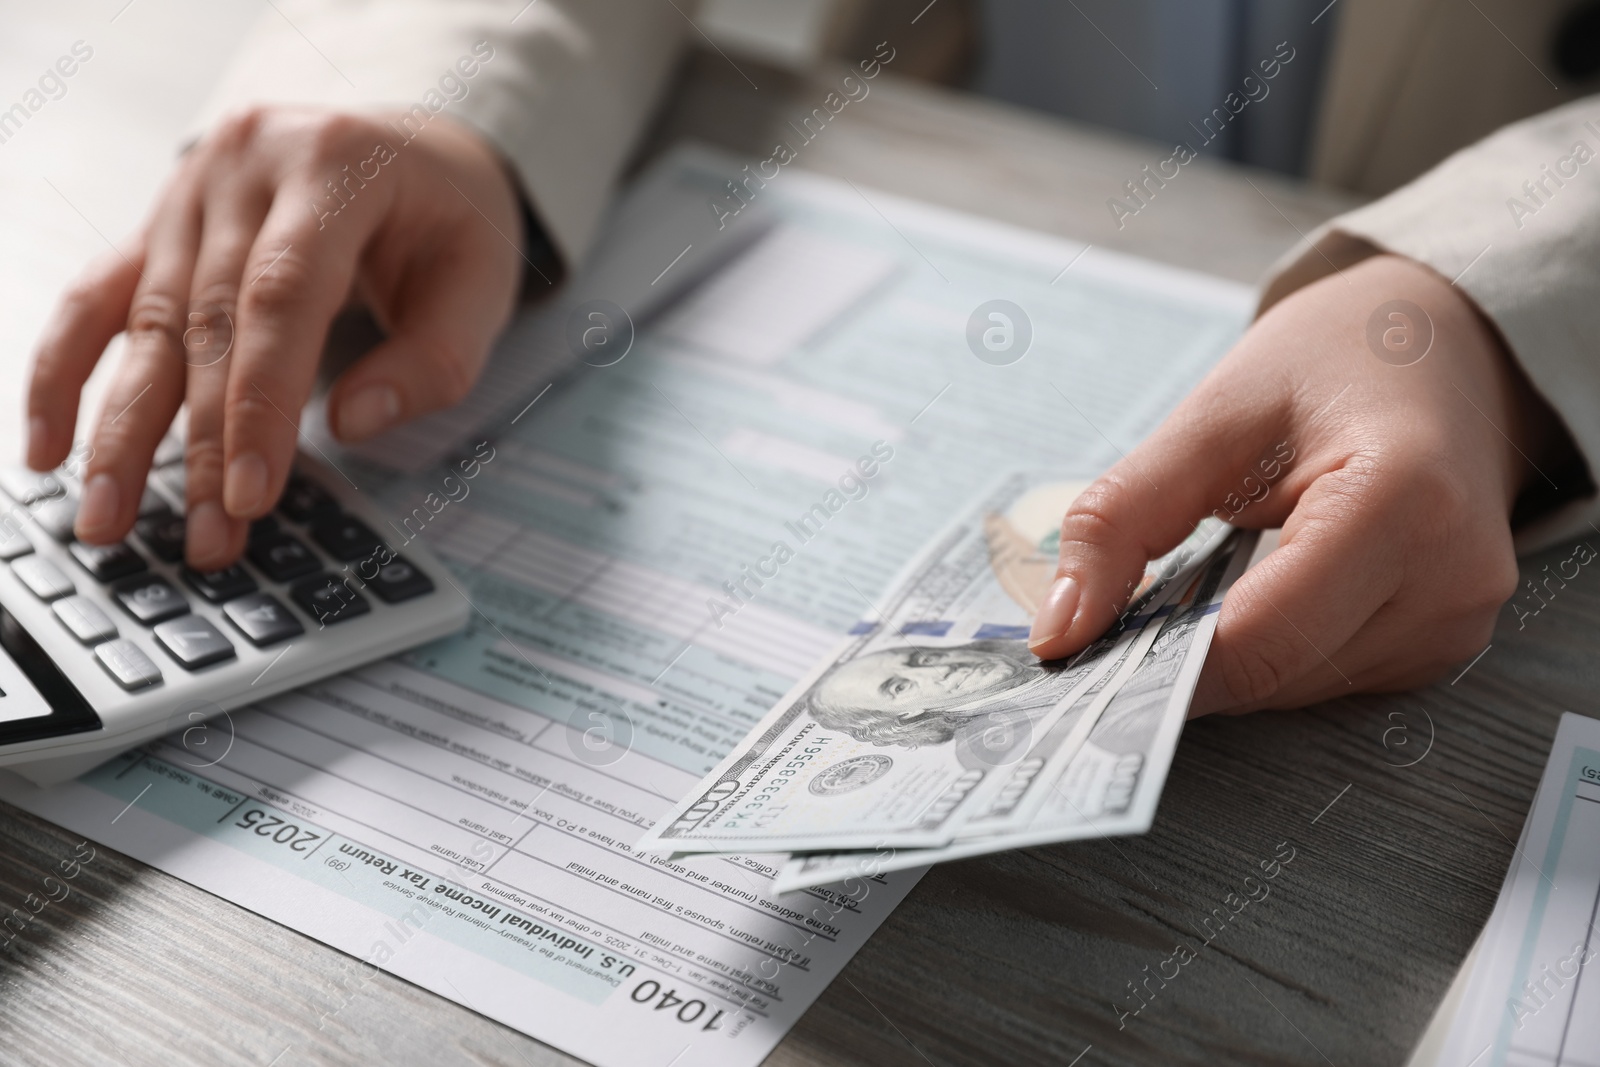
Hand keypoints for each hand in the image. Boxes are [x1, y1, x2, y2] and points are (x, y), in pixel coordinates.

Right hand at [27, 107, 525, 567]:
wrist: (413, 150)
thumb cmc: (450, 219)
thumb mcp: (482, 280)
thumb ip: (433, 360)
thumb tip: (353, 425)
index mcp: (334, 164)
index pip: (282, 295)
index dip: (260, 402)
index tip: (249, 494)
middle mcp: (247, 163)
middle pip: (207, 317)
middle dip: (197, 441)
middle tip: (199, 538)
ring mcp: (191, 188)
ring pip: (145, 319)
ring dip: (123, 429)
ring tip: (108, 516)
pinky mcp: (157, 222)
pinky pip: (99, 298)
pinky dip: (65, 373)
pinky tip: (49, 444)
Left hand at [1027, 253, 1566, 713]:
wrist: (1444, 344)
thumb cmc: (1334, 359)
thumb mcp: (1209, 415)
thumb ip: (1121, 521)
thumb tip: (1059, 632)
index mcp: (1401, 503)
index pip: (1257, 639)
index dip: (1159, 665)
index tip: (1079, 660)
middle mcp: (1450, 579)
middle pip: (1274, 674)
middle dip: (1181, 658)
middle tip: (1117, 613)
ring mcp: (1458, 620)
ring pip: (1294, 688)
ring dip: (1227, 654)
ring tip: (1204, 573)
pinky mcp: (1446, 642)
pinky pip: (1327, 675)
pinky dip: (1271, 647)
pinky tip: (1256, 586)